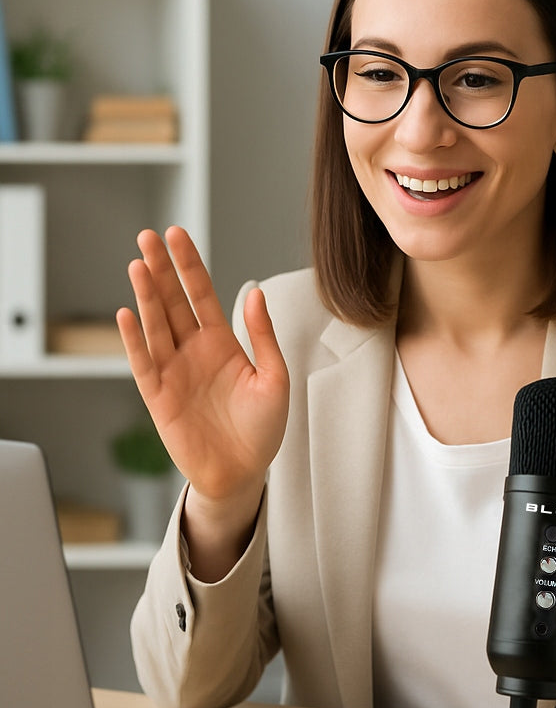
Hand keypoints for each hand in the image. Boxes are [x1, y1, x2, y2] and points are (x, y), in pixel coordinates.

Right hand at [116, 227, 288, 508]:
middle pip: (173, 302)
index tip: (177, 234)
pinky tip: (128, 313)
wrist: (243, 472)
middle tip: (147, 236)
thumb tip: (256, 292)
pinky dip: (135, 340)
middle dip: (161, 269)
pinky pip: (143, 363)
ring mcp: (174, 371)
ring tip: (139, 265)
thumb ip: (263, 336)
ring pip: (156, 326)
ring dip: (147, 296)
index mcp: (222, 343)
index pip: (202, 295)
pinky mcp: (159, 397)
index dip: (190, 265)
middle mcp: (194, 351)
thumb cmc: (262, 429)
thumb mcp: (274, 379)